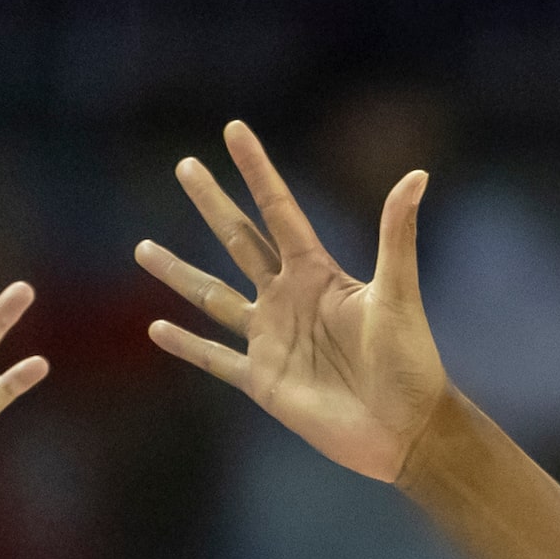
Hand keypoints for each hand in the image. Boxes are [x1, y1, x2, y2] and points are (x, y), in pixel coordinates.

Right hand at [136, 120, 444, 483]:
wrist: (405, 429)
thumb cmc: (410, 362)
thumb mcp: (399, 294)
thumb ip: (397, 236)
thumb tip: (417, 175)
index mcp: (318, 273)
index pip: (278, 211)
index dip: (257, 171)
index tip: (234, 129)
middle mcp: (288, 298)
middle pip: (239, 240)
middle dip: (212, 203)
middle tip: (186, 166)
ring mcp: (271, 339)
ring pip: (213, 297)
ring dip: (178, 273)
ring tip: (142, 248)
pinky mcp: (263, 381)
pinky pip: (215, 359)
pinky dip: (186, 346)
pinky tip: (156, 329)